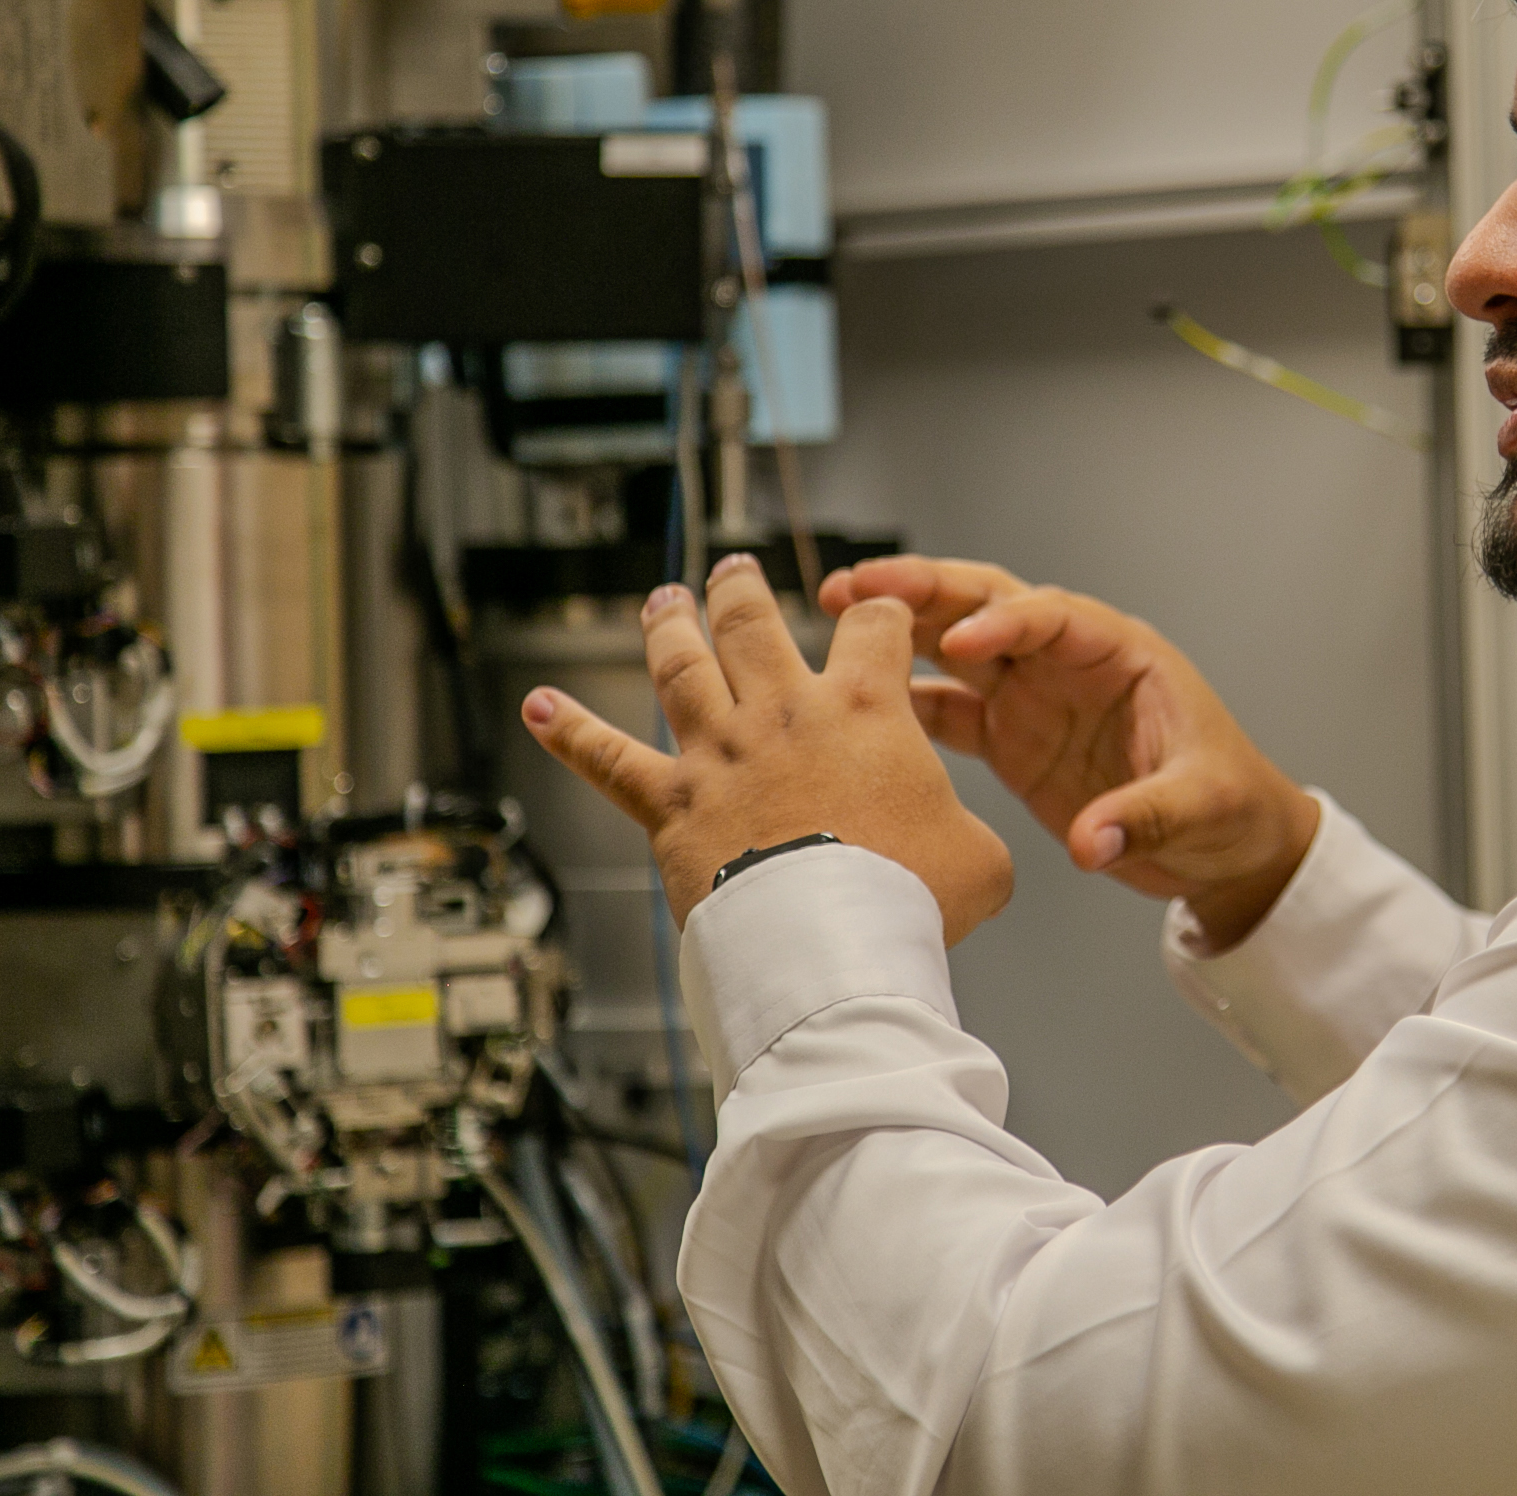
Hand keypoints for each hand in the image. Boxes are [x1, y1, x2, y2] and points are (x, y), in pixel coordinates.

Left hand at [520, 554, 1011, 940]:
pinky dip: (568, 731)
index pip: (876, 627)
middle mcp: (787, 712)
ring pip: (682, 666)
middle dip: (744, 590)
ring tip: (663, 602)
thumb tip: (969, 854)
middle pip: (756, 623)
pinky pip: (608, 759)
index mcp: (868, 708)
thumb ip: (971, 836)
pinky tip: (537, 706)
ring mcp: (722, 753)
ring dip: (669, 627)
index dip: (883, 613)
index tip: (881, 614)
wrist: (831, 945)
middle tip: (736, 571)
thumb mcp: (979, 862)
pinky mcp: (673, 804)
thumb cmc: (907, 900)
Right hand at [816, 556, 1318, 949]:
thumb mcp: (1202, 807)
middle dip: (925, 591)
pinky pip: (951, 708)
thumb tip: (1091, 844)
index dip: (1006, 621)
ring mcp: (1035, 696)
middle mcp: (1069, 662)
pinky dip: (906, 700)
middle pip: (988, 606)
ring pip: (956, 645)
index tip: (960, 640)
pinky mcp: (1012, 739)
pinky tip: (857, 698)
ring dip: (900, 628)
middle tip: (858, 586)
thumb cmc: (1231, 806)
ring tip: (836, 613)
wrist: (1226, 845)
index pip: (1054, 616)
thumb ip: (1144, 818)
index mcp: (1120, 653)